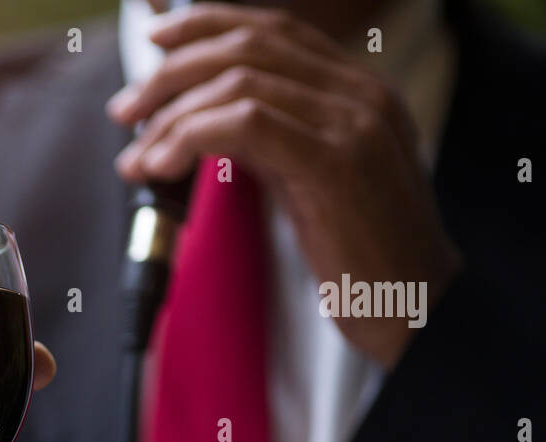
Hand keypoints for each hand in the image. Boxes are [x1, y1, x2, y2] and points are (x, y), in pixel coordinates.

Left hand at [108, 2, 460, 368]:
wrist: (421, 310)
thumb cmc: (363, 260)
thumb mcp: (313, 183)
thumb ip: (271, 144)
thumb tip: (199, 127)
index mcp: (357, 91)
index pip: (273, 29)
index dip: (205, 25)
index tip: (154, 45)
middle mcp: (360, 92)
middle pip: (247, 45)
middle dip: (171, 72)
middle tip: (125, 111)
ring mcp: (352, 122)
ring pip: (238, 81)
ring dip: (170, 115)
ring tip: (136, 158)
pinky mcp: (334, 163)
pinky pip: (245, 123)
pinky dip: (190, 137)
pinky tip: (161, 168)